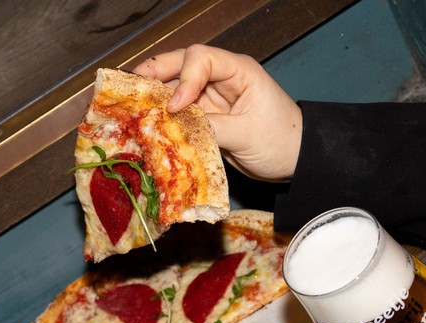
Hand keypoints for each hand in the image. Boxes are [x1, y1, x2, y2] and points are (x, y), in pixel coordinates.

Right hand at [133, 44, 301, 180]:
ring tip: (131, 106)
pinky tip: (145, 122)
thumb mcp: (247, 135)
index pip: (201, 58)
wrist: (296, 160)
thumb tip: (176, 126)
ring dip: (155, 96)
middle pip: (182, 65)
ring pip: (175, 87)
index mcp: (238, 71)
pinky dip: (163, 116)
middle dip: (155, 74)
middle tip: (130, 87)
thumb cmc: (282, 141)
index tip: (177, 106)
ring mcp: (212, 97)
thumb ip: (211, 128)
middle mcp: (221, 78)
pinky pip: (179, 112)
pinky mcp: (206, 116)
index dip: (184, 78)